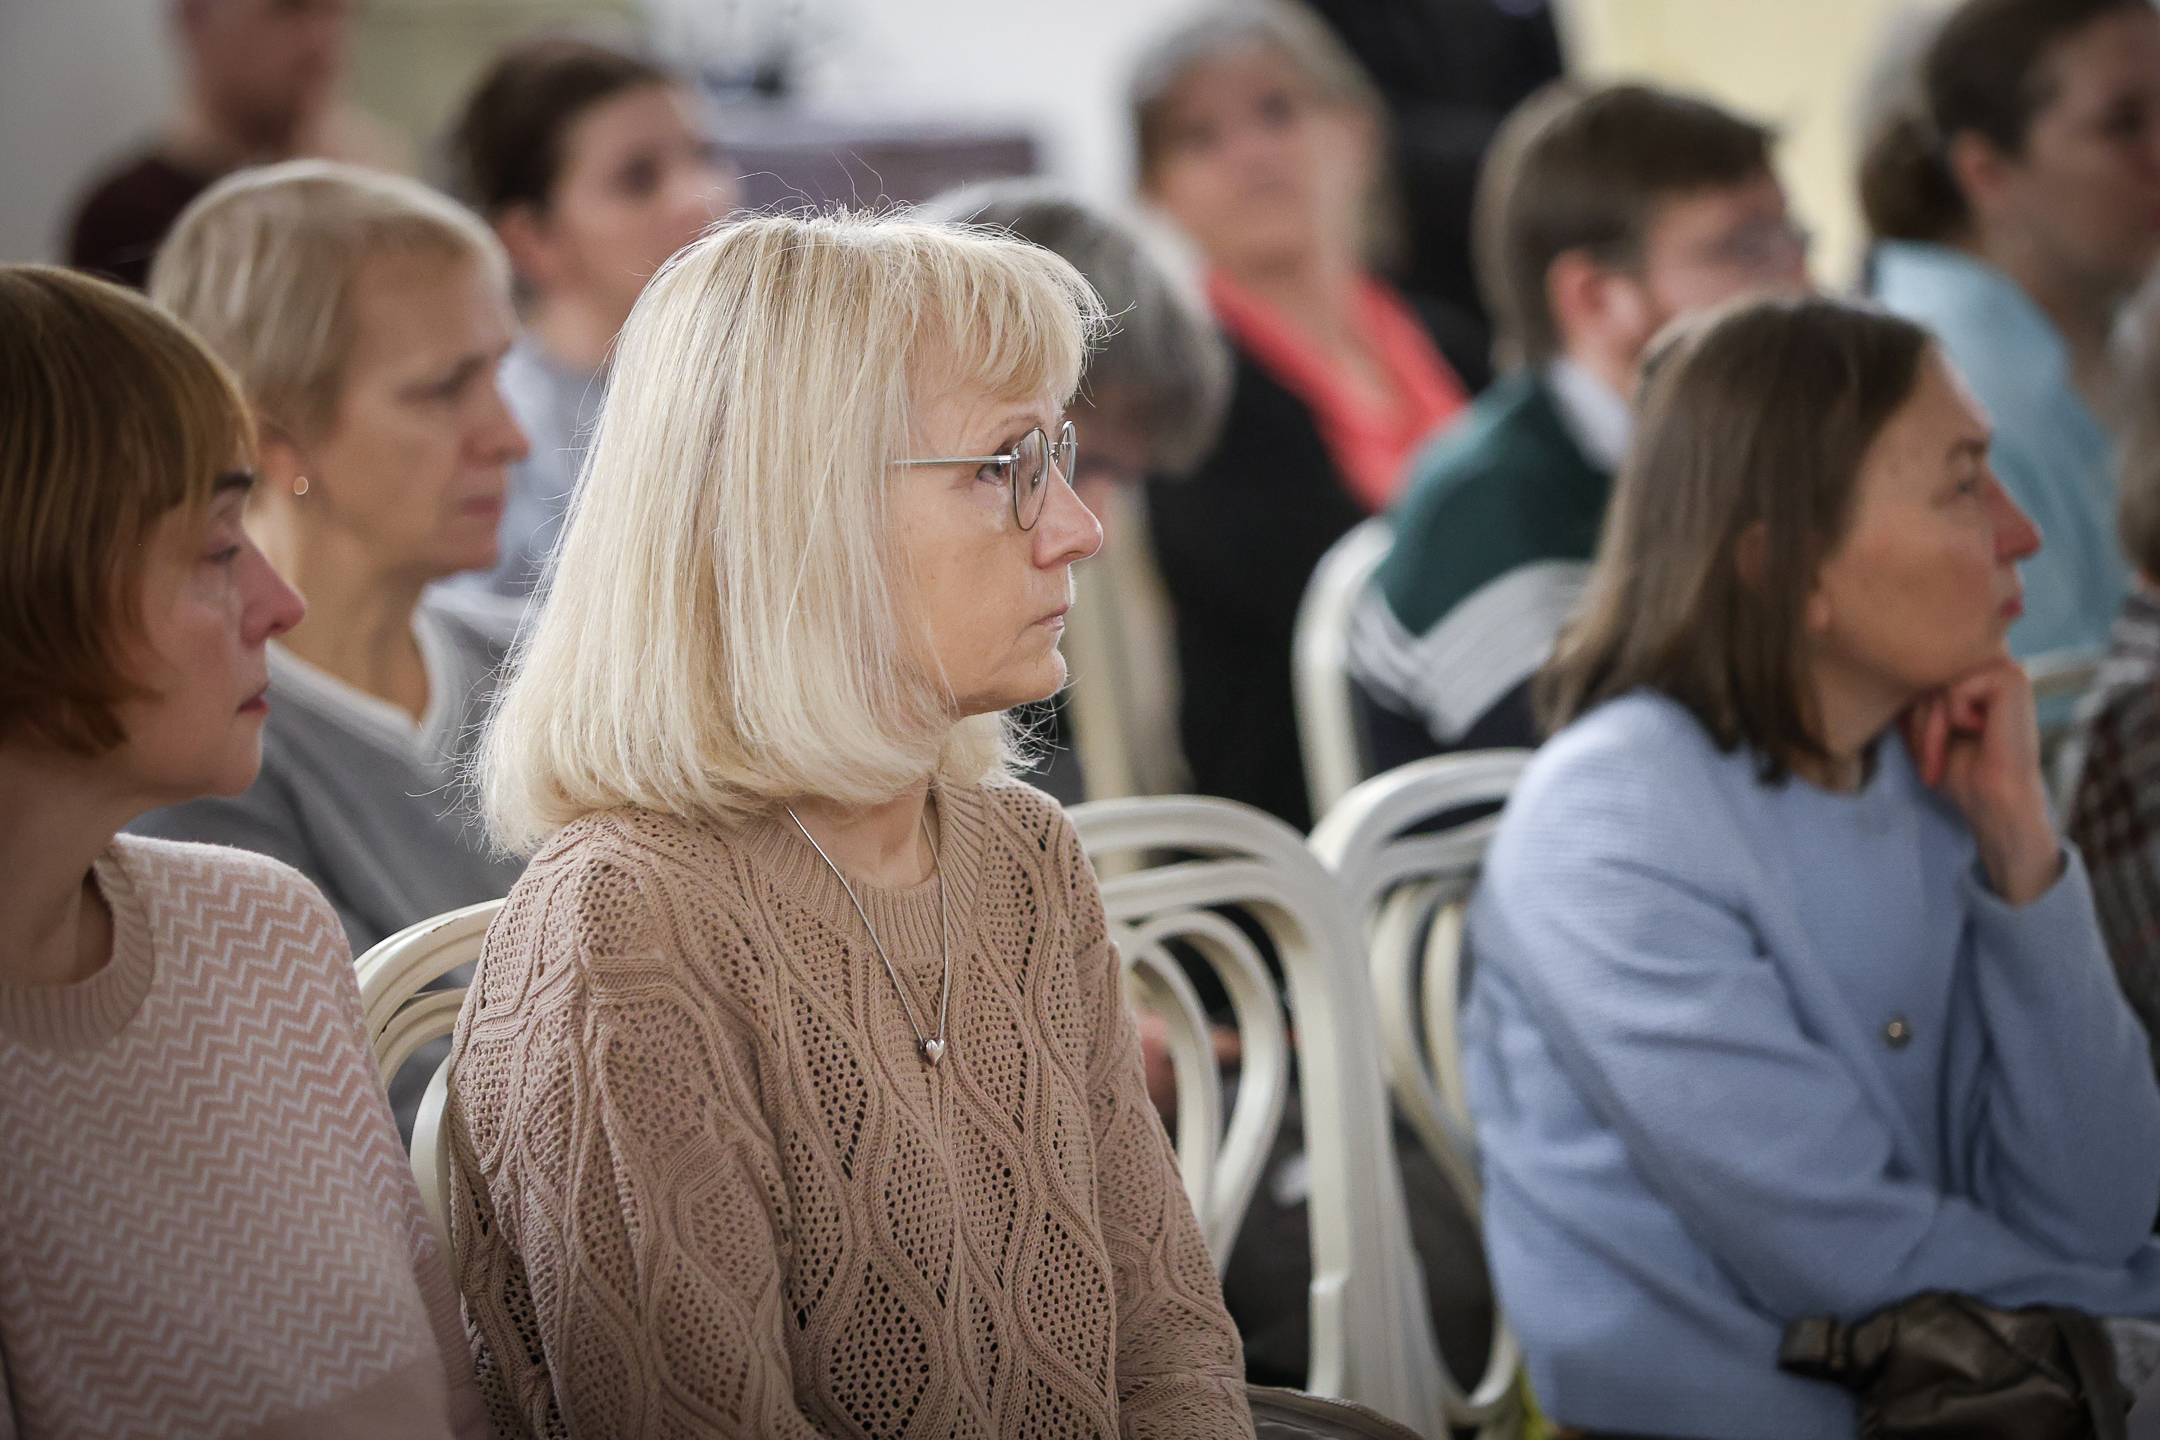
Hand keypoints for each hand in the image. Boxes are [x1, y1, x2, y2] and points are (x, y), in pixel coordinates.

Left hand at [1899, 657, 2062, 905]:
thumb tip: (1883, 675)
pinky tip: (1981, 732)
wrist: (1995, 802)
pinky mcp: (2012, 676)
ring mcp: (2003, 666)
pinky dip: (1954, 717)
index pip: (1918, 677)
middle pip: (1925, 678)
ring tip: (1946, 753)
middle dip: (1919, 723)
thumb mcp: (1921, 732)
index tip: (1922, 753)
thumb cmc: (1962, 773)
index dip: (1912, 716)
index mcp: (1975, 674)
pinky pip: (1955, 688)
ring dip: (1932, 726)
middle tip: (1932, 759)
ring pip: (1937, 683)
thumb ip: (1909, 702)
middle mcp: (1990, 663)